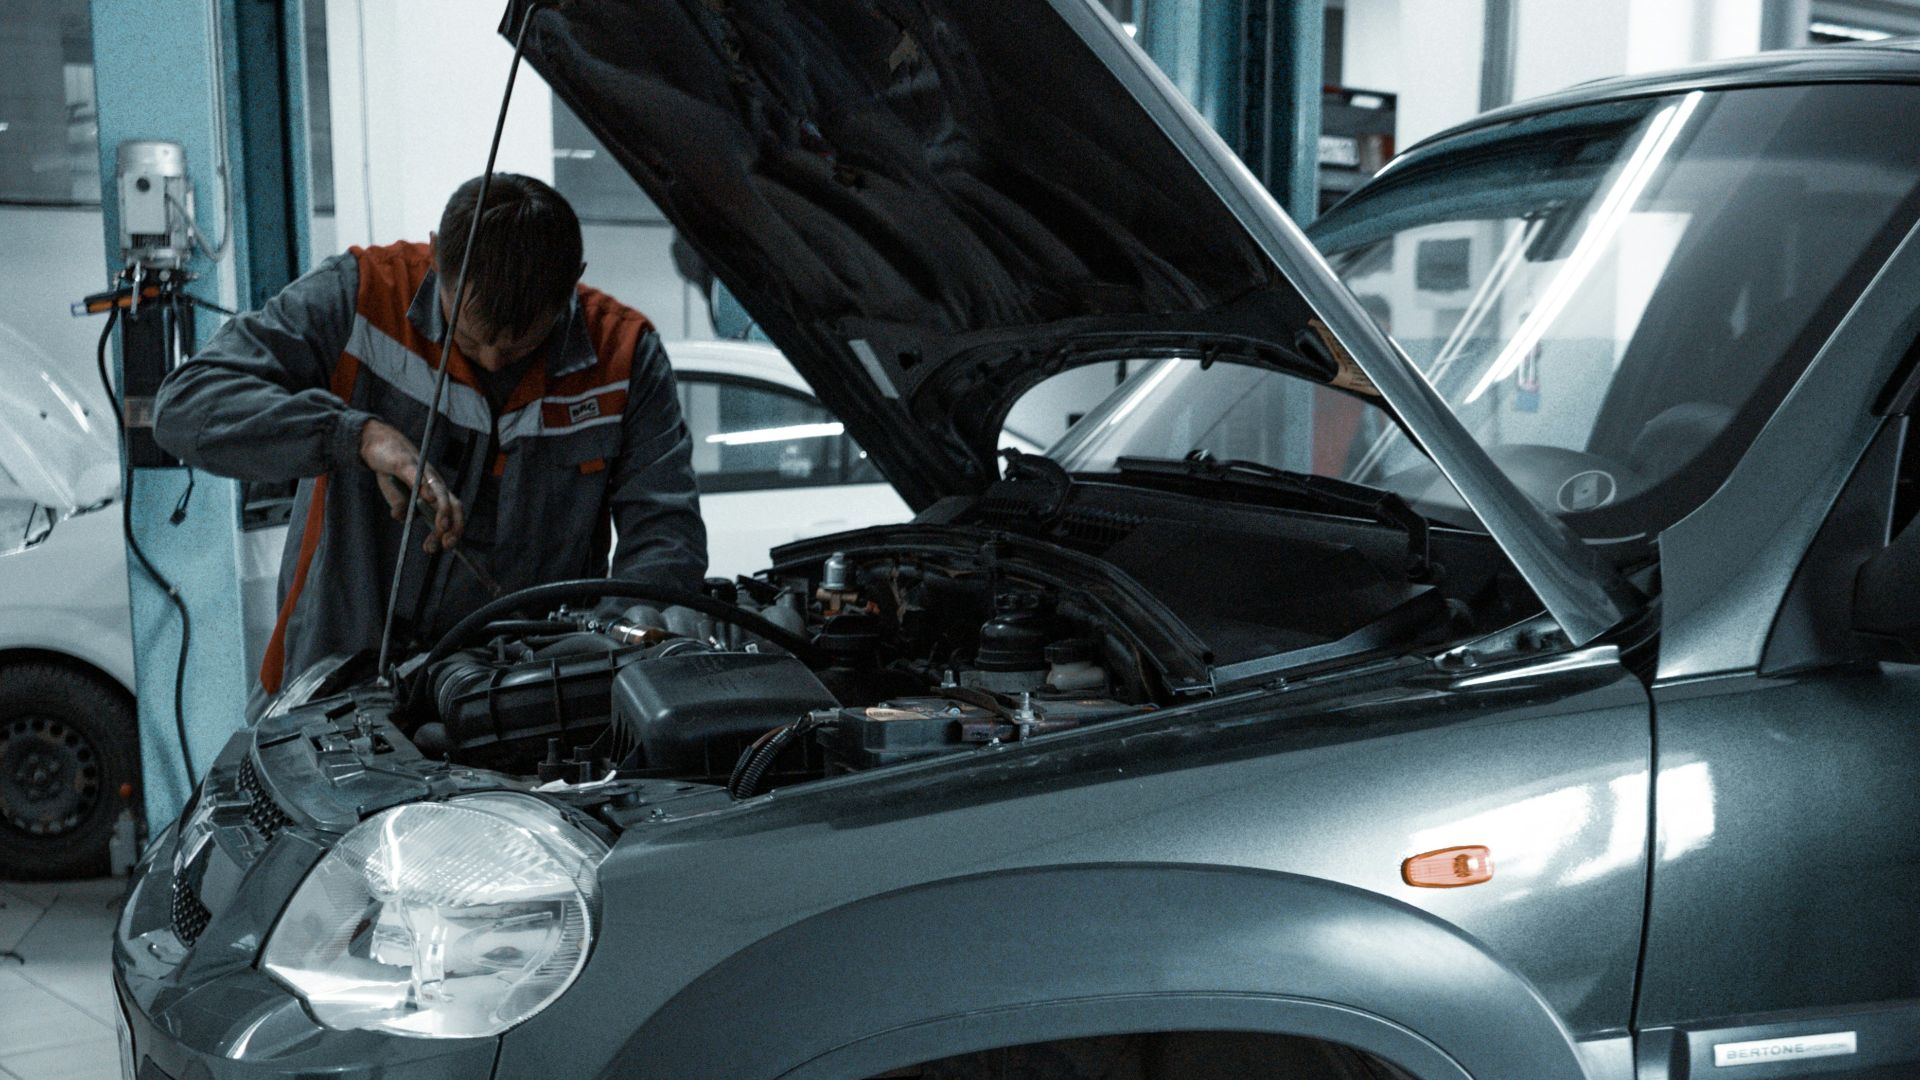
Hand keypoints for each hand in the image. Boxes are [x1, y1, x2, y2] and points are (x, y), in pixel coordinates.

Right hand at [359, 418, 464, 552]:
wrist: (377, 441)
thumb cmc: (390, 469)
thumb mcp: (394, 494)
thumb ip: (401, 508)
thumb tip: (402, 518)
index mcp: (434, 491)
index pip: (452, 511)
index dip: (454, 529)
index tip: (447, 546)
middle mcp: (433, 482)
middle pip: (452, 504)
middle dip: (453, 525)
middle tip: (446, 544)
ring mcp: (422, 471)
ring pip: (439, 491)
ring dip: (443, 511)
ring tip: (442, 527)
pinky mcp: (406, 462)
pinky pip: (417, 475)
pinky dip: (424, 487)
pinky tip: (428, 498)